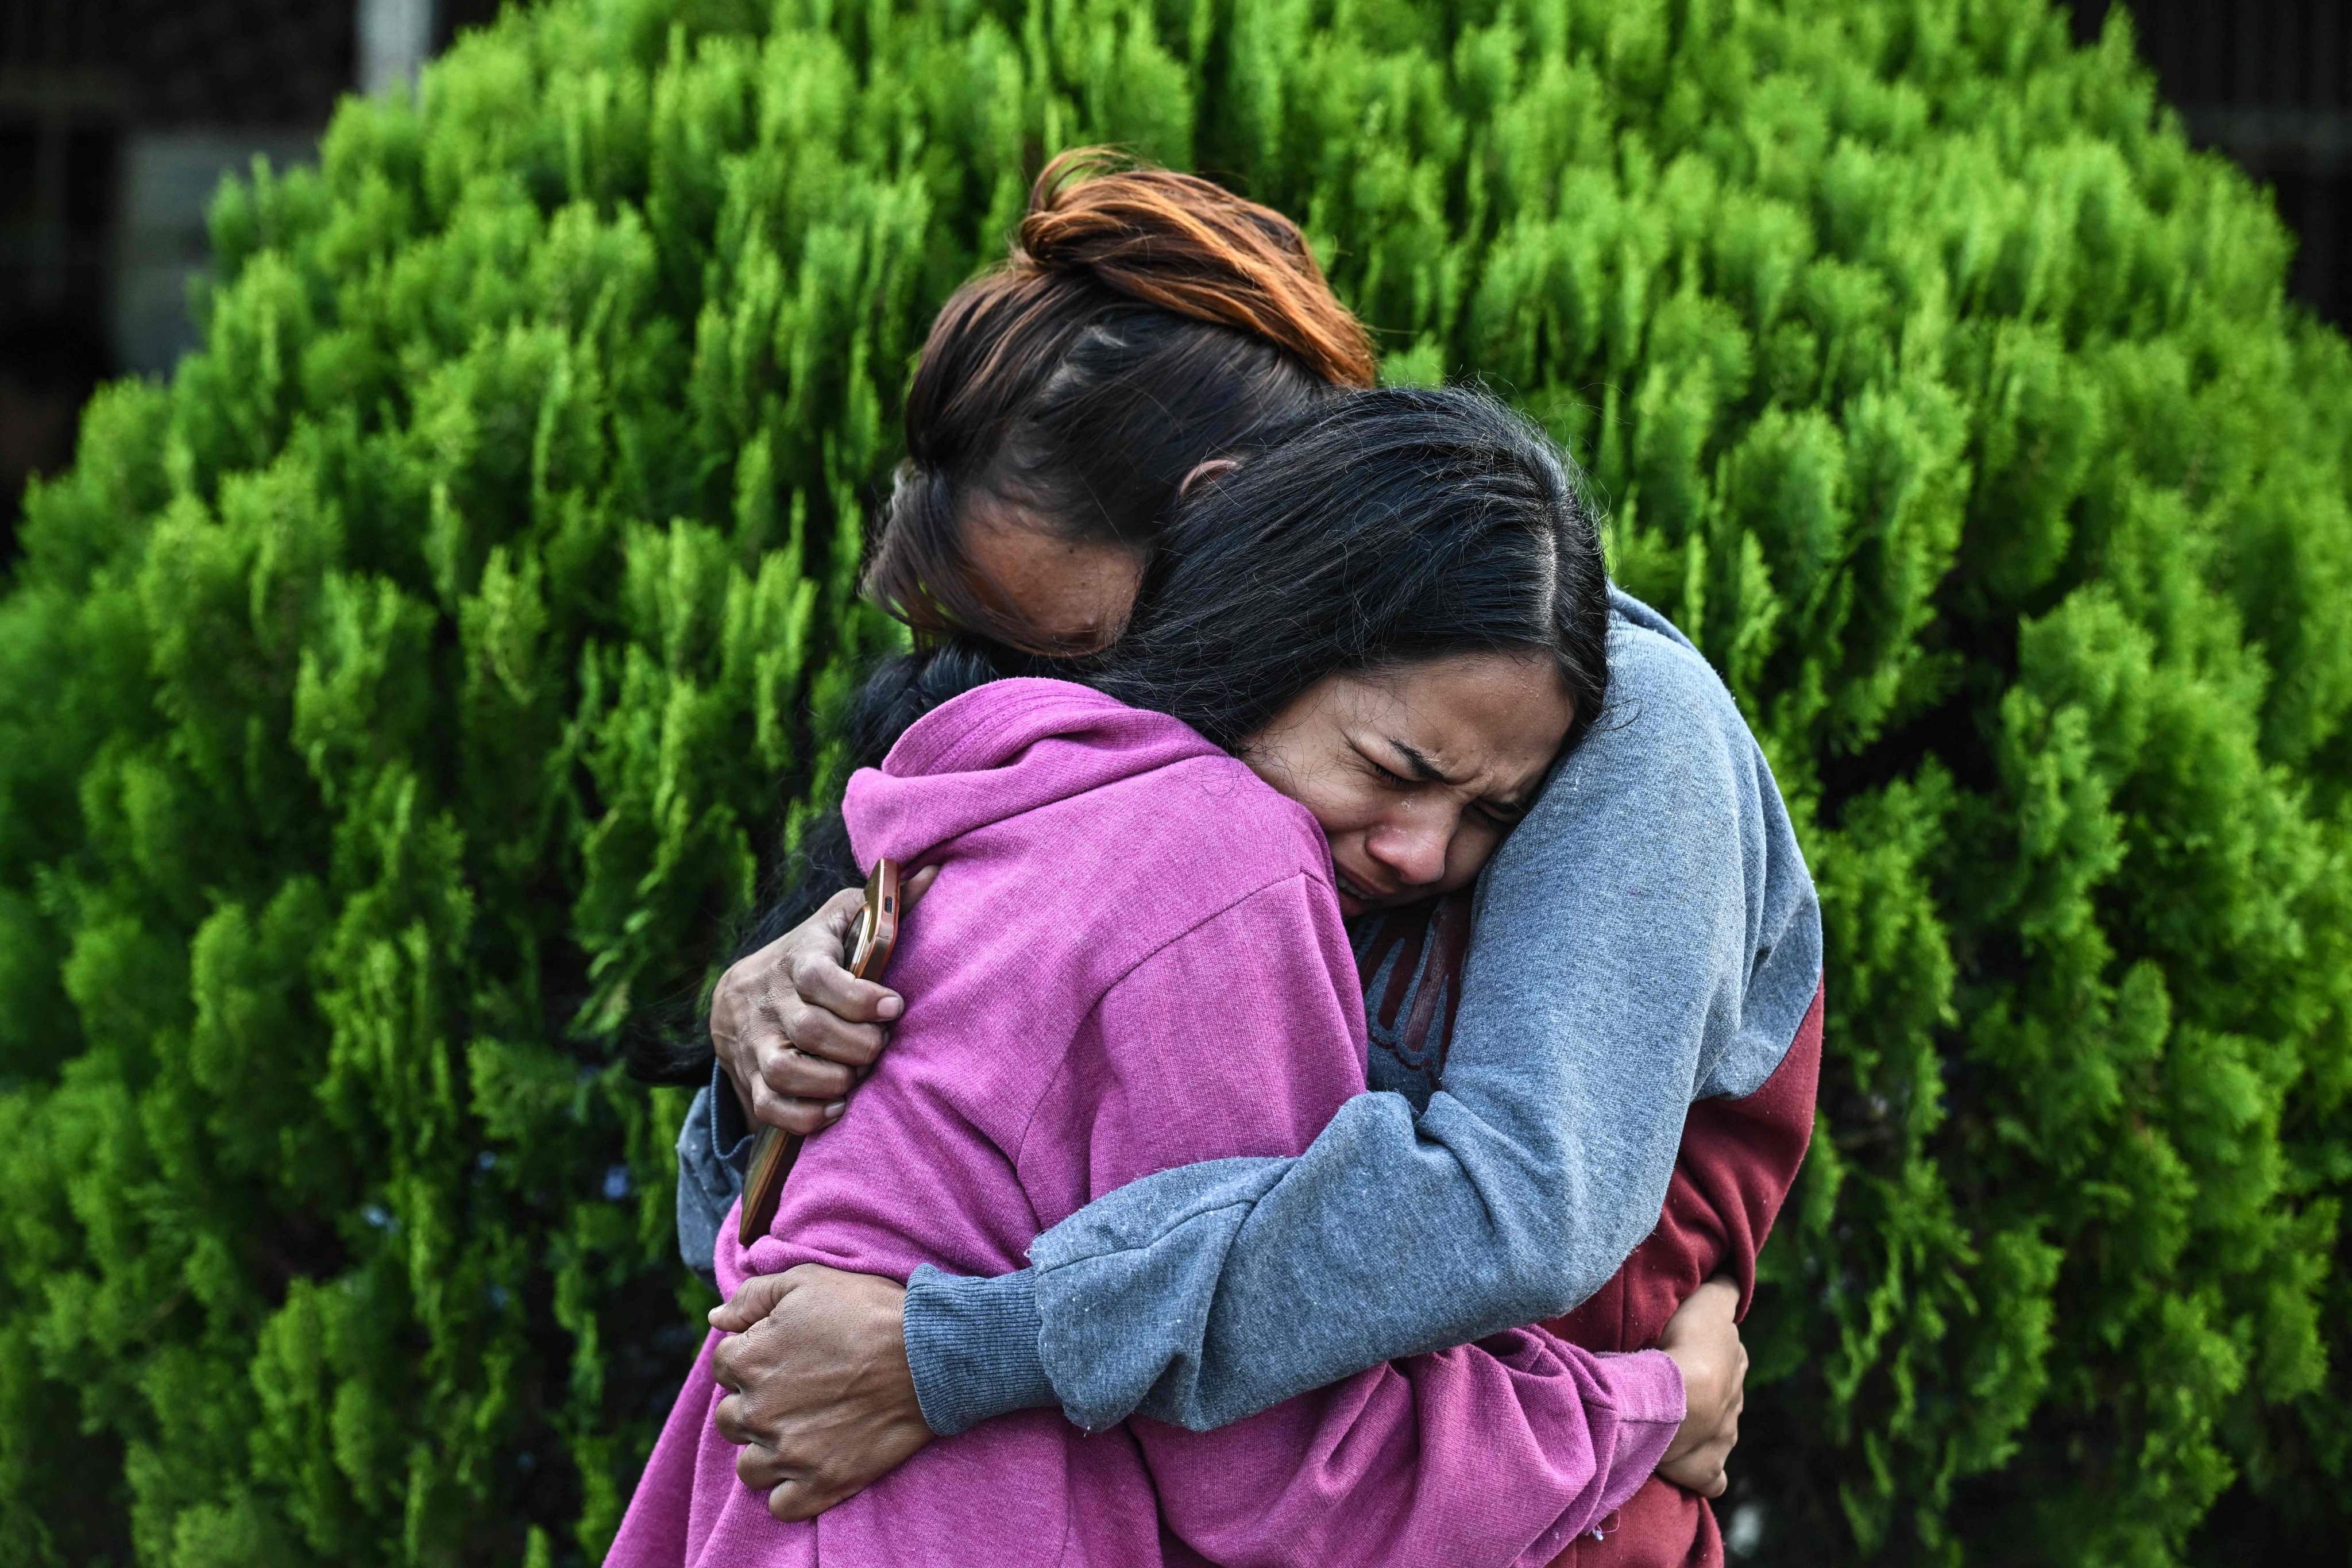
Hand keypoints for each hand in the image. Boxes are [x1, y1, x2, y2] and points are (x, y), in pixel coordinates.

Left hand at [707, 1265, 932, 1519]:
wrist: (930, 1353)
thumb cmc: (868, 1310)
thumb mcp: (807, 1281)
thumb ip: (752, 1296)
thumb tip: (715, 1318)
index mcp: (748, 1361)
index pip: (723, 1365)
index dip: (754, 1356)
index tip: (787, 1355)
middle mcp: (759, 1411)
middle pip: (730, 1418)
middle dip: (756, 1404)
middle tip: (797, 1392)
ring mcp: (789, 1453)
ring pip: (749, 1466)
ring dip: (767, 1451)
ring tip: (802, 1431)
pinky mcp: (822, 1483)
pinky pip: (781, 1505)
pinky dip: (791, 1491)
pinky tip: (812, 1466)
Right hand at [711, 865, 939, 1134]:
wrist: (741, 994)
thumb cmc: (814, 952)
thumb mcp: (842, 920)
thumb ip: (886, 905)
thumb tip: (932, 872)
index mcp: (799, 957)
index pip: (819, 977)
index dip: (859, 996)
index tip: (894, 1006)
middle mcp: (773, 1000)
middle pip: (811, 1029)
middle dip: (857, 1044)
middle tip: (880, 1044)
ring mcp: (757, 1041)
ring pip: (787, 1070)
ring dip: (833, 1080)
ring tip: (858, 1075)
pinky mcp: (750, 1076)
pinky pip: (771, 1105)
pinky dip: (806, 1114)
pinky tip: (837, 1105)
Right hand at [1655, 1276, 1745, 1497]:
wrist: (1678, 1398)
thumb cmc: (1690, 1346)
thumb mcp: (1710, 1303)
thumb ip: (1725, 1289)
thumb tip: (1735, 1274)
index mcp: (1735, 1364)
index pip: (1731, 1355)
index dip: (1713, 1351)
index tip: (1693, 1349)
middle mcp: (1735, 1403)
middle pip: (1726, 1395)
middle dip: (1711, 1392)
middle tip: (1681, 1387)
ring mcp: (1723, 1438)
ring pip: (1720, 1433)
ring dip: (1704, 1429)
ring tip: (1676, 1424)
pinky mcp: (1705, 1469)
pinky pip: (1711, 1477)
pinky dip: (1704, 1474)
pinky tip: (1691, 1469)